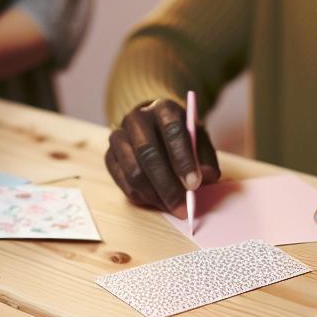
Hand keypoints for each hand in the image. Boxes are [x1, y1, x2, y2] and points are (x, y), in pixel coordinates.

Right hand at [104, 99, 219, 216]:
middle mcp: (136, 118)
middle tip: (183, 207)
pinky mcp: (109, 155)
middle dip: (167, 185)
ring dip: (154, 195)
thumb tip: (206, 176)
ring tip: (172, 207)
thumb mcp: (199, 139)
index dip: (183, 160)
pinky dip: (140, 196)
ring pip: (133, 171)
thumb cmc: (180, 136)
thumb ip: (204, 156)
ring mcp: (119, 136)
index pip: (172, 131)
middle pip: (148, 154)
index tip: (194, 184)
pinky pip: (122, 182)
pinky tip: (156, 202)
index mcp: (163, 108)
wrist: (155, 127)